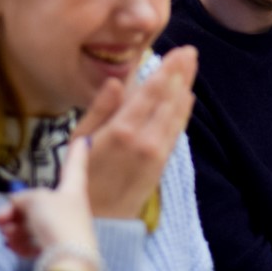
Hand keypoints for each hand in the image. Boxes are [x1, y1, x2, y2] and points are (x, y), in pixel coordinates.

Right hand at [0, 136, 96, 260]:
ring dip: (13, 227)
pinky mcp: (53, 249)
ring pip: (31, 223)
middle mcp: (68, 207)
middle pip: (39, 201)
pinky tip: (12, 245)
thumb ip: (24, 197)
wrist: (68, 260)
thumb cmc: (59, 220)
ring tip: (6, 233)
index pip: (74, 165)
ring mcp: (60, 229)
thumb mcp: (37, 199)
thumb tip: (16, 202)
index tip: (83, 139)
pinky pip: (31, 241)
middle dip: (15, 209)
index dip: (76, 153)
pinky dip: (20, 242)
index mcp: (72, 189)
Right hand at [70, 45, 197, 217]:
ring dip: (186, 86)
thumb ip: (100, 109)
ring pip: (176, 112)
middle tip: (190, 51)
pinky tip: (188, 96)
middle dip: (181, 73)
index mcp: (121, 130)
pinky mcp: (163, 163)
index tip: (178, 51)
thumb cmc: (81, 176)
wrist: (98, 219)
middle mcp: (145, 139)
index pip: (151, 92)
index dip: (167, 70)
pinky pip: (177, 130)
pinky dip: (184, 111)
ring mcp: (157, 152)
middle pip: (168, 98)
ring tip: (192, 65)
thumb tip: (117, 81)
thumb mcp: (80, 140)